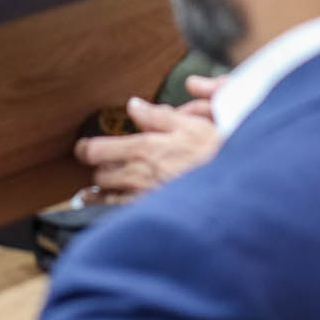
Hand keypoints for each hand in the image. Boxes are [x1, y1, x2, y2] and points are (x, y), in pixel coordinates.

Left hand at [76, 93, 221, 199]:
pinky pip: (123, 213)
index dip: (85, 149)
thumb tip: (133, 105)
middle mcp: (139, 175)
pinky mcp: (153, 214)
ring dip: (103, 192)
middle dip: (100, 169)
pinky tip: (113, 206)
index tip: (84, 148)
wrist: (235, 188)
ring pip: (107, 197)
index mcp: (144, 148)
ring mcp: (145, 198)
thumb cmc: (215, 153)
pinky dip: (113, 208)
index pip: (97, 151)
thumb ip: (157, 115)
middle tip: (104, 165)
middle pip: (100, 176)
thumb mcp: (189, 124)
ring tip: (100, 189)